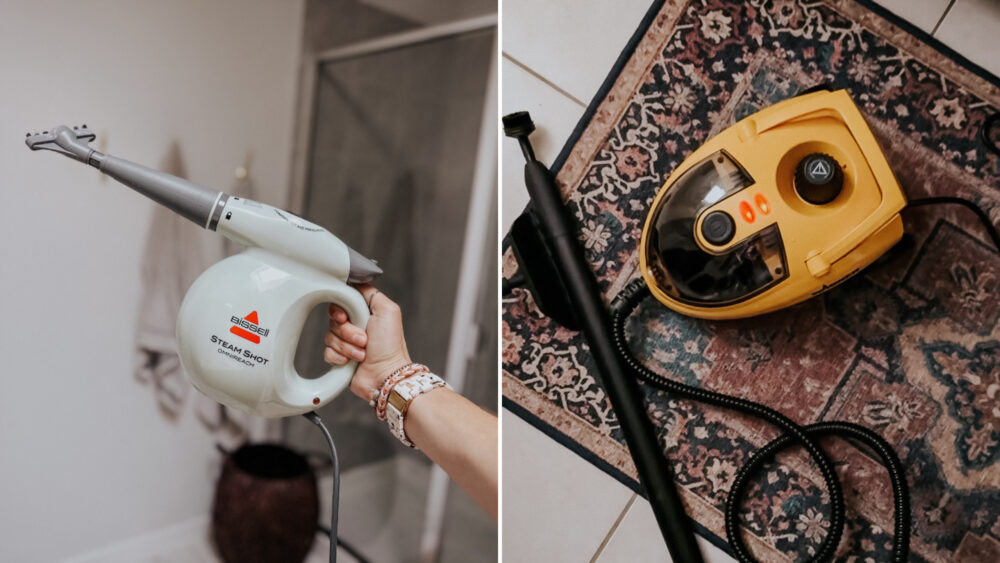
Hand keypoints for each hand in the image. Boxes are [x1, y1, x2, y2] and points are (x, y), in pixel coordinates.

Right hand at [325, 284, 411, 399]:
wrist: (385, 375)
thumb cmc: (390, 346)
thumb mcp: (387, 310)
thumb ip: (371, 293)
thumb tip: (355, 284)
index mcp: (365, 312)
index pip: (341, 301)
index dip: (340, 309)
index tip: (346, 316)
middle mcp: (355, 325)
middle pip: (334, 318)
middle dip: (347, 330)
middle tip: (363, 338)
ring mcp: (346, 341)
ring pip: (330, 336)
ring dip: (347, 346)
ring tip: (363, 352)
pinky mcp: (339, 357)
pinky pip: (327, 352)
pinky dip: (339, 357)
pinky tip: (352, 361)